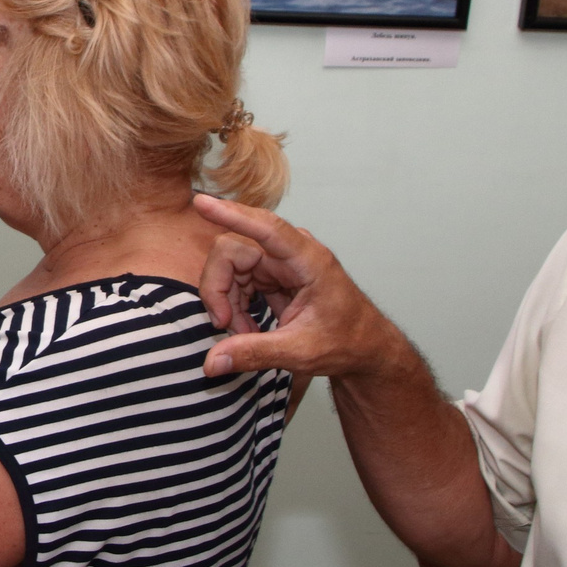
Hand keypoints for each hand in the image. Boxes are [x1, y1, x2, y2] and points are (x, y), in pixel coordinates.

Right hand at [191, 194, 404, 380]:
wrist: (364, 347)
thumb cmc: (345, 342)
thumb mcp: (300, 352)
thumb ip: (254, 354)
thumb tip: (212, 363)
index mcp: (310, 261)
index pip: (267, 229)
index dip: (232, 215)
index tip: (202, 203)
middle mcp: (292, 253)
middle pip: (233, 250)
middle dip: (219, 287)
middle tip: (224, 326)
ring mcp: (281, 261)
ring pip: (231, 265)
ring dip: (227, 300)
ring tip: (243, 334)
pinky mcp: (273, 272)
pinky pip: (238, 278)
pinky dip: (235, 304)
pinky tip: (248, 329)